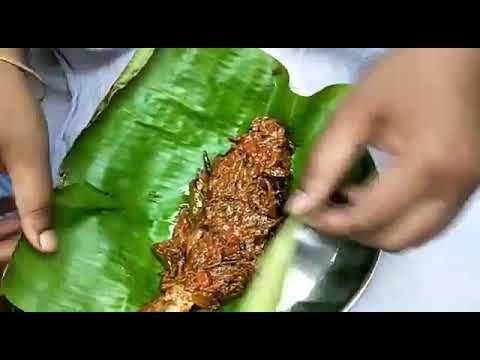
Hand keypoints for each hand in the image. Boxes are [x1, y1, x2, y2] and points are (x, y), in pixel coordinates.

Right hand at [0, 49, 56, 263]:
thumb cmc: (7, 109)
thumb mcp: (27, 159)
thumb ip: (35, 204)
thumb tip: (48, 247)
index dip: (3, 253)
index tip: (34, 252)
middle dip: (5, 242)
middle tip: (37, 241)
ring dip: (2, 227)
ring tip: (31, 225)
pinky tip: (17, 210)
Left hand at [287, 48, 479, 251]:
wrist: (459, 54)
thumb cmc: (405, 73)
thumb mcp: (356, 111)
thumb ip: (326, 160)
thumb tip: (300, 206)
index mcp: (428, 165)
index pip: (370, 217)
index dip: (330, 223)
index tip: (304, 213)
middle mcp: (455, 187)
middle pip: (396, 239)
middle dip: (354, 232)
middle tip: (324, 210)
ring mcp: (468, 189)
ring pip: (416, 237)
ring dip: (377, 230)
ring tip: (346, 202)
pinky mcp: (470, 185)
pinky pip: (430, 222)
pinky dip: (398, 220)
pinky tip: (374, 196)